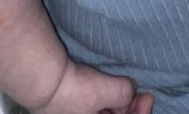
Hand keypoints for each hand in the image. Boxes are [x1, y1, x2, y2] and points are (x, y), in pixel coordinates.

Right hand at [31, 59, 153, 113]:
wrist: (41, 78)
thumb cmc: (71, 91)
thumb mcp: (106, 91)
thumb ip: (125, 92)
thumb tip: (130, 90)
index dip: (140, 113)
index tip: (147, 97)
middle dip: (130, 107)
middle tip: (139, 91)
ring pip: (103, 113)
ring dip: (117, 102)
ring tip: (124, 85)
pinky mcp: (67, 105)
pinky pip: (92, 105)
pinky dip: (103, 97)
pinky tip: (106, 84)